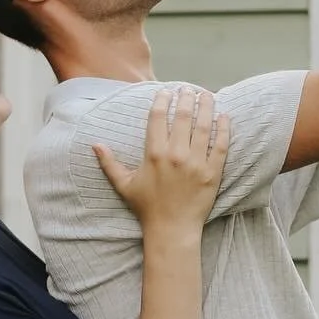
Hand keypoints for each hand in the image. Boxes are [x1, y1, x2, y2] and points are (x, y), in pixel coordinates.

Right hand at [94, 86, 229, 231]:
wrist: (171, 230)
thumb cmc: (147, 208)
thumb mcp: (124, 185)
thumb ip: (109, 163)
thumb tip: (95, 145)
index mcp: (154, 154)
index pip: (158, 117)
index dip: (162, 100)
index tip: (165, 91)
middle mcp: (176, 155)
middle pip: (183, 116)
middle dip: (186, 98)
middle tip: (187, 89)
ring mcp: (196, 163)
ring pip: (204, 126)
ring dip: (206, 106)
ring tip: (206, 94)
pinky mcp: (213, 172)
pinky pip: (221, 145)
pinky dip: (224, 128)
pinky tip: (224, 116)